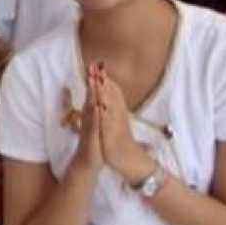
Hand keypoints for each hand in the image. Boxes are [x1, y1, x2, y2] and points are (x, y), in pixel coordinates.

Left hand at [89, 63, 154, 186]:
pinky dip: (105, 115)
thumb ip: (111, 110)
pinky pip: (108, 124)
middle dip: (103, 80)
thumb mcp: (112, 123)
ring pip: (109, 106)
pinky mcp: (112, 136)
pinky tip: (100, 106)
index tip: (97, 64)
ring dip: (104, 93)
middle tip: (96, 64)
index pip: (111, 92)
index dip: (104, 78)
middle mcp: (118, 116)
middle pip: (111, 95)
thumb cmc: (119, 140)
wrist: (128, 160)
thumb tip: (105, 99)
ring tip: (98, 79)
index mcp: (117, 112)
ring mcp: (115, 125)